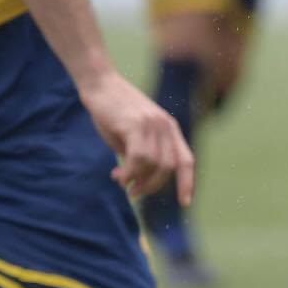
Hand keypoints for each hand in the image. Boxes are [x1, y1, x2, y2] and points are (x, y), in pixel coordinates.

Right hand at [79, 73, 194, 204]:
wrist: (100, 85)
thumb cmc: (114, 113)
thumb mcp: (132, 136)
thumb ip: (141, 155)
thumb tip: (138, 182)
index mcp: (170, 128)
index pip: (186, 160)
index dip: (187, 182)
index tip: (186, 202)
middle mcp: (166, 125)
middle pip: (169, 167)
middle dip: (152, 186)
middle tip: (134, 192)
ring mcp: (152, 123)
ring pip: (153, 165)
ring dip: (136, 180)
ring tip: (120, 180)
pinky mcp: (135, 124)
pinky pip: (138, 158)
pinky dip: (129, 173)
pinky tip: (118, 175)